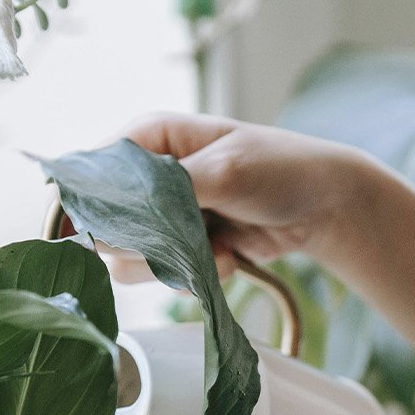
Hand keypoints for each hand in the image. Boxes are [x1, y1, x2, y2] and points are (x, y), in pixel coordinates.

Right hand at [101, 112, 382, 281]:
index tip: (135, 226)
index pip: (89, 175)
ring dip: (174, 263)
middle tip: (188, 234)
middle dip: (146, 242)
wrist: (326, 206)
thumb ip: (167, 190)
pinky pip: (164, 276)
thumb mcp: (226, 170)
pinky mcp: (182, 247)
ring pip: (128, 260)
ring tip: (215, 245)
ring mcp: (162, 215)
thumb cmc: (281, 169)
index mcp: (147, 138)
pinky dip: (198, 275)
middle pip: (102, 226)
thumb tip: (116, 211)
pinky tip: (229, 257)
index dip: (100, 207)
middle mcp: (145, 177)